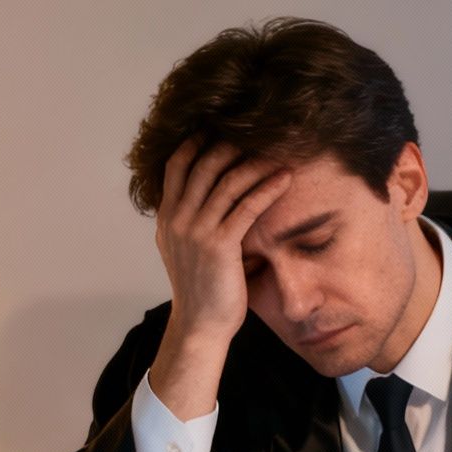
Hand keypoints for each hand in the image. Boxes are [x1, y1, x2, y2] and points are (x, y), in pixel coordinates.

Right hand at [145, 139, 291, 417]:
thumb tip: (206, 194)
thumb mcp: (184, 248)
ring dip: (255, 163)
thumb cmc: (201, 288)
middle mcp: (177, 219)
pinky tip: (285, 179)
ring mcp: (196, 231)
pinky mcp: (219, 245)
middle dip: (230, 144)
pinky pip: (246, 207)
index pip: (177, 165)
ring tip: (278, 151)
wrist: (201, 325)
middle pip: (203, 165)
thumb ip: (188, 219)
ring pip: (227, 182)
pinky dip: (267, 189)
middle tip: (257, 131)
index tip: (221, 126)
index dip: (198, 141)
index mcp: (167, 217)